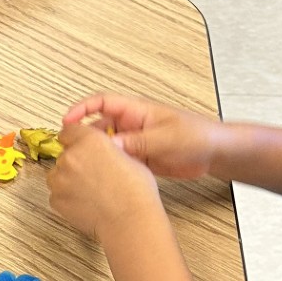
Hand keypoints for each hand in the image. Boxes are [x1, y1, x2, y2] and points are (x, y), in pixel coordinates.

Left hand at [45, 120, 163, 241]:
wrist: (129, 220)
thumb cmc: (136, 191)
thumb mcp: (129, 157)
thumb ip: (108, 149)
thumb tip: (104, 151)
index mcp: (90, 141)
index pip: (69, 130)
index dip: (74, 138)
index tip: (77, 145)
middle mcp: (71, 156)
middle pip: (64, 154)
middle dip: (75, 162)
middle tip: (92, 175)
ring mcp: (60, 179)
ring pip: (57, 174)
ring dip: (68, 179)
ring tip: (90, 191)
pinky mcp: (56, 199)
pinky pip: (57, 194)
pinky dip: (67, 197)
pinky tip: (85, 203)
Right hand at [62, 92, 223, 179]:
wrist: (214, 153)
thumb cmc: (196, 135)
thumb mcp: (164, 138)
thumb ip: (136, 142)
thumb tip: (110, 147)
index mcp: (137, 111)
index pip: (102, 103)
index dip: (82, 109)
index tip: (67, 121)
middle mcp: (132, 125)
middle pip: (99, 127)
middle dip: (85, 138)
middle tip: (73, 152)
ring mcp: (135, 142)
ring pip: (107, 147)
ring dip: (99, 156)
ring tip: (88, 168)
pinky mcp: (140, 158)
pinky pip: (119, 161)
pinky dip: (111, 168)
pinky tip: (106, 178)